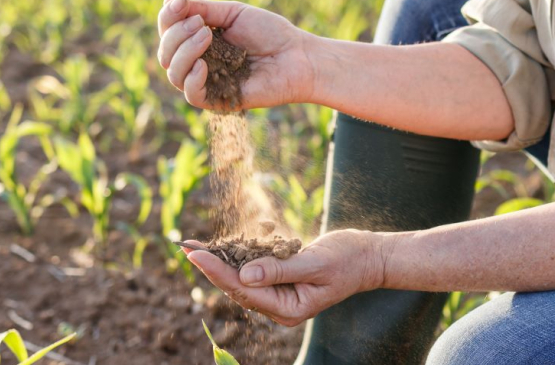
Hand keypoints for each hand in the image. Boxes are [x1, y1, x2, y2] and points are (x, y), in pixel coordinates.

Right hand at [156, 0, 316, 109]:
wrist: (297, 56)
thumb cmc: (271, 33)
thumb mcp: (234, 13)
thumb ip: (204, 10)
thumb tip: (169, 1)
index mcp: (199, 40)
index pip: (168, 31)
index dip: (167, 17)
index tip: (179, 2)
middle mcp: (198, 61)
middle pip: (165, 53)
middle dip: (176, 35)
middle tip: (200, 24)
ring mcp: (207, 82)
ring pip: (173, 74)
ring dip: (183, 53)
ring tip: (205, 36)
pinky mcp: (218, 100)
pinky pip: (191, 95)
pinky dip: (191, 79)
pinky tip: (203, 65)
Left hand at [182, 229, 386, 325]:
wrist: (369, 257)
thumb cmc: (348, 259)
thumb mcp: (315, 263)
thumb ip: (280, 270)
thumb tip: (244, 274)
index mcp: (289, 308)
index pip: (244, 289)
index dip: (217, 270)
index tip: (195, 254)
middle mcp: (281, 306)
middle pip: (237, 286)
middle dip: (211, 266)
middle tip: (185, 247)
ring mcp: (281, 294)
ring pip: (242, 278)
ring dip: (220, 260)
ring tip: (194, 246)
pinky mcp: (282, 280)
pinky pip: (254, 269)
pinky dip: (237, 256)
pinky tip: (221, 246)